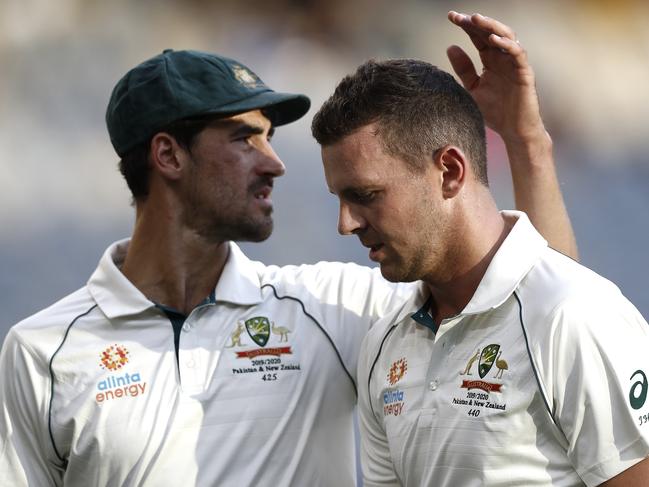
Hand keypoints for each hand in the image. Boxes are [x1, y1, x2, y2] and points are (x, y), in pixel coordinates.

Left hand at [447, 11, 545, 144]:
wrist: (513, 131)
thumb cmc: (495, 111)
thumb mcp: (472, 89)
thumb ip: (463, 69)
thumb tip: (450, 47)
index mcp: (490, 59)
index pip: (478, 37)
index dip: (466, 26)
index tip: (450, 17)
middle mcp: (503, 58)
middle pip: (491, 32)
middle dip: (476, 23)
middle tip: (461, 17)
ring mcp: (515, 63)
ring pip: (507, 37)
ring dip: (491, 27)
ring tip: (476, 20)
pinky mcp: (525, 72)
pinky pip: (518, 54)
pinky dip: (507, 45)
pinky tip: (494, 39)